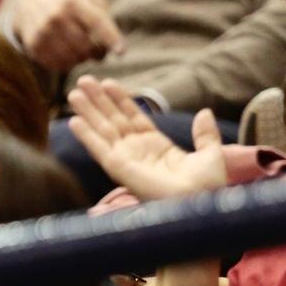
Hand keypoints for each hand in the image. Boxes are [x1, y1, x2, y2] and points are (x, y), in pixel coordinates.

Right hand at [9, 0, 123, 73]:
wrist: (27, 4)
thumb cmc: (67, 4)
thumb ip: (102, 15)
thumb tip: (112, 43)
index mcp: (74, 1)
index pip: (96, 22)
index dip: (111, 37)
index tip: (121, 52)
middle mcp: (56, 15)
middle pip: (85, 45)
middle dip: (96, 53)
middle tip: (98, 52)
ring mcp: (42, 31)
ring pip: (72, 58)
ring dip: (82, 60)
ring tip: (82, 53)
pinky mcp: (33, 46)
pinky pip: (58, 65)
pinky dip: (67, 65)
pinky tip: (67, 56)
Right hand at [66, 78, 226, 203]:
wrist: (199, 205)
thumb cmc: (207, 188)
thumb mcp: (211, 155)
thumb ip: (205, 134)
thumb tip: (205, 112)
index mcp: (157, 146)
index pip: (133, 117)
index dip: (120, 100)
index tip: (108, 83)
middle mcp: (137, 150)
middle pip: (113, 119)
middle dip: (98, 100)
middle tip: (83, 80)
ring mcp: (126, 159)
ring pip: (102, 129)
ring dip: (88, 111)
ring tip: (74, 92)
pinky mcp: (118, 168)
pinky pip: (99, 148)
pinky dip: (86, 135)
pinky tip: (74, 121)